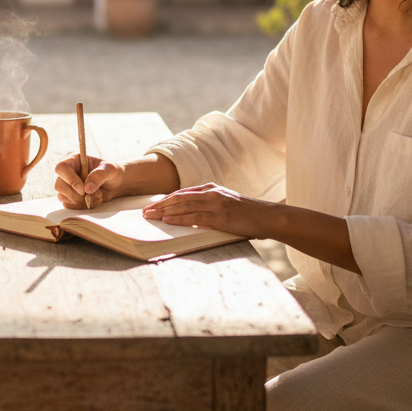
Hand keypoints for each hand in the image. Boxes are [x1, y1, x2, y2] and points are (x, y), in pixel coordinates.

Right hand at [54, 153, 123, 209]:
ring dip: (80, 201)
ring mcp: (66, 185)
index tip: (82, 190)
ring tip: (98, 196)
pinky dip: (81, 206)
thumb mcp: (109, 169)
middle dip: (75, 195)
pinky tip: (93, 201)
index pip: (61, 168)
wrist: (114, 184)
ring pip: (62, 196)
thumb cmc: (111, 172)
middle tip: (91, 196)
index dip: (70, 179)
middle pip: (59, 185)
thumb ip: (99, 175)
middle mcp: (67, 172)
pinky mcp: (69, 197)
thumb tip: (86, 188)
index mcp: (73, 160)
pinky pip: (68, 205)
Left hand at [142, 183, 272, 239]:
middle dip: (160, 204)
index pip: (183, 193)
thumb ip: (209, 205)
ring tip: (150, 216)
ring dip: (164, 212)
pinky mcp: (219, 217)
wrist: (266, 216)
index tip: (153, 205)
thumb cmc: (246, 213)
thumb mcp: (225, 203)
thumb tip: (190, 215)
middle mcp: (211, 193)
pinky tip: (167, 221)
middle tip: (144, 211)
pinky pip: (194, 217)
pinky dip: (178, 219)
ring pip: (183, 206)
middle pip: (179, 197)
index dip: (166, 199)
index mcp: (211, 188)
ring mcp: (215, 204)